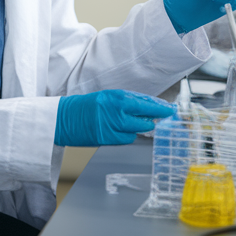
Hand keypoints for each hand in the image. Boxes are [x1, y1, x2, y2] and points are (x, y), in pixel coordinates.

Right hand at [55, 89, 175, 146]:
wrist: (64, 117)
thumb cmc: (86, 106)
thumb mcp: (107, 97)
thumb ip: (128, 101)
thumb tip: (152, 106)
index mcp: (116, 97)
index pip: (146, 103)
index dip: (161, 108)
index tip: (171, 111)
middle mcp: (116, 111)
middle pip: (146, 119)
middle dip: (150, 120)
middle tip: (151, 119)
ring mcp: (112, 126)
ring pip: (137, 130)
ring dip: (136, 128)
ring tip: (125, 123)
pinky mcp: (108, 139)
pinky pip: (127, 138)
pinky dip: (126, 135)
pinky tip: (117, 130)